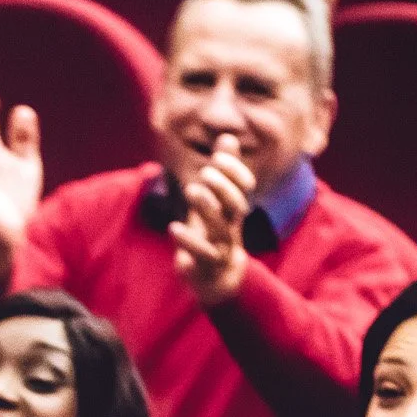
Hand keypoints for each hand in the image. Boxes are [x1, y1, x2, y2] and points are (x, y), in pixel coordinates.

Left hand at [170, 133, 254, 307]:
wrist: (217, 278)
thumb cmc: (213, 233)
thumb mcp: (216, 202)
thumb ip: (221, 172)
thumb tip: (228, 137)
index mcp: (234, 209)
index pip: (243, 186)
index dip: (235, 170)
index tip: (218, 154)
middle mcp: (231, 226)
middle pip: (236, 205)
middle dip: (223, 187)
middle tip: (203, 173)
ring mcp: (221, 248)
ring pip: (221, 229)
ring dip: (206, 208)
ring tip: (190, 189)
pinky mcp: (206, 266)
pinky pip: (203, 255)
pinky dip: (189, 241)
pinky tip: (173, 227)